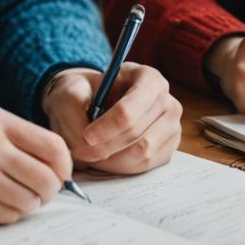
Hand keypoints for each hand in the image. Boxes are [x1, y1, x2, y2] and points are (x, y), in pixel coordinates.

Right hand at [0, 108, 73, 224]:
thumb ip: (16, 139)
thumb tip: (58, 166)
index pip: (53, 148)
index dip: (64, 166)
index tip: (60, 174)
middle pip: (46, 181)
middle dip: (48, 191)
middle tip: (38, 191)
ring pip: (27, 204)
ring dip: (24, 204)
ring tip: (5, 193)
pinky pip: (4, 218)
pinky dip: (2, 214)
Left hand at [42, 63, 180, 174]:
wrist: (97, 101)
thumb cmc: (86, 93)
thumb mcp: (72, 91)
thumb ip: (75, 115)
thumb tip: (86, 148)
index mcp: (148, 78)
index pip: (129, 110)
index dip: (107, 127)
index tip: (86, 137)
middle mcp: (167, 101)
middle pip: (136, 134)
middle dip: (106, 146)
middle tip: (83, 150)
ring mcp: (171, 127)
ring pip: (142, 153)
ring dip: (113, 159)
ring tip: (94, 152)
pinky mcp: (168, 149)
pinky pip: (145, 166)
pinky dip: (122, 167)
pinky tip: (108, 156)